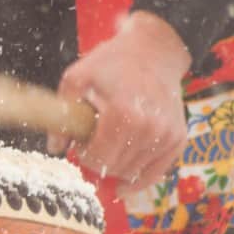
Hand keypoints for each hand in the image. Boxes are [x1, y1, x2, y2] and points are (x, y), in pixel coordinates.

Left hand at [48, 12, 190, 195]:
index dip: (83, 154)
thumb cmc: (112, 63)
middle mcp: (149, 128)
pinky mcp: (178, 139)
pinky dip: (139, 178)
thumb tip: (55, 147)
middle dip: (98, 160)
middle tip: (94, 142)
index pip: (98, 158)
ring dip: (117, 165)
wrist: (154, 51)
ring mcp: (167, 135)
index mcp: (123, 114)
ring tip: (112, 141)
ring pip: (133, 173)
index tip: (80, 142)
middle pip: (114, 168)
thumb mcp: (77, 78)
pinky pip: (156, 173)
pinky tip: (125, 181)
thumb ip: (63, 114)